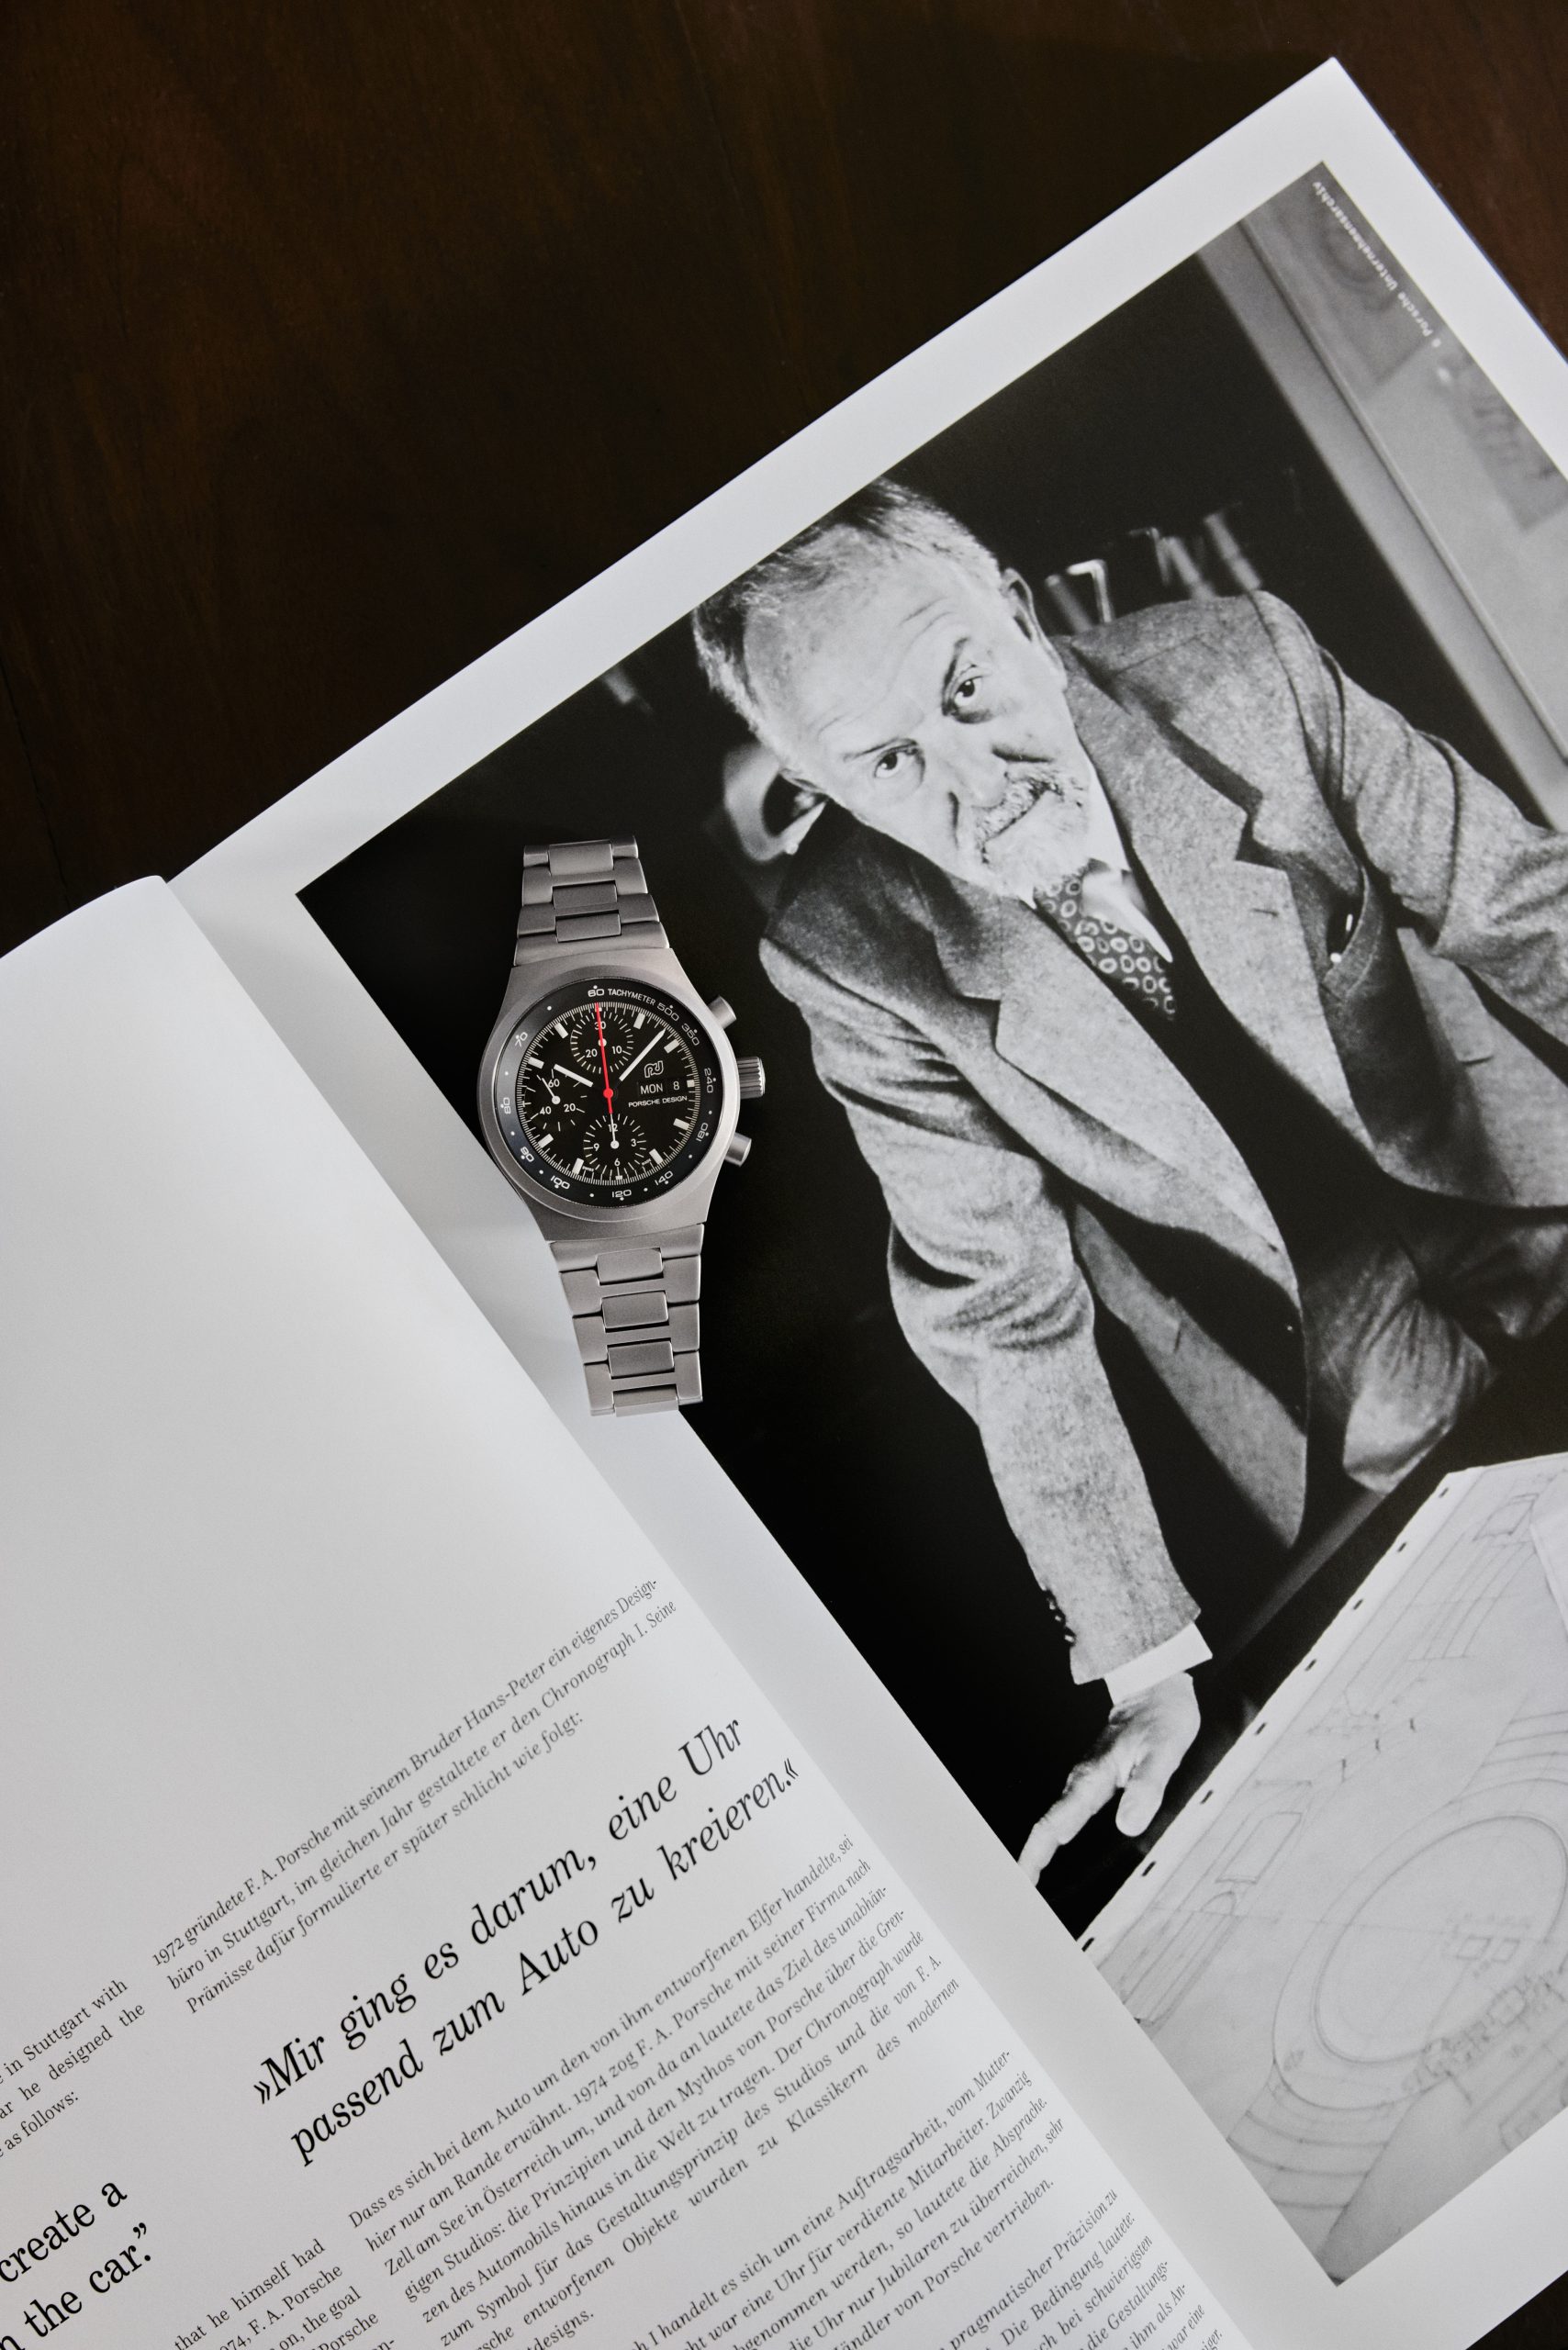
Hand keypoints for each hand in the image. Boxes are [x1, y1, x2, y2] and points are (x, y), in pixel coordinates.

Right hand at [1019, 1671, 1199, 1882]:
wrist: (1155, 1686)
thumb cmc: (1161, 1716)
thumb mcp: (1163, 1752)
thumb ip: (1146, 1788)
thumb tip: (1127, 1826)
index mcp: (1092, 1779)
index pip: (1054, 1823)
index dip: (1036, 1854)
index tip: (1023, 1880)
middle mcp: (1083, 1782)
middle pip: (1047, 1828)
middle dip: (1032, 1860)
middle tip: (1021, 1894)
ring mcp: (1087, 1781)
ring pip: (1056, 1821)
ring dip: (1043, 1850)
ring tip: (1033, 1881)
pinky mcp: (1096, 1781)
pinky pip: (1070, 1814)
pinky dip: (1058, 1837)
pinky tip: (1060, 1851)